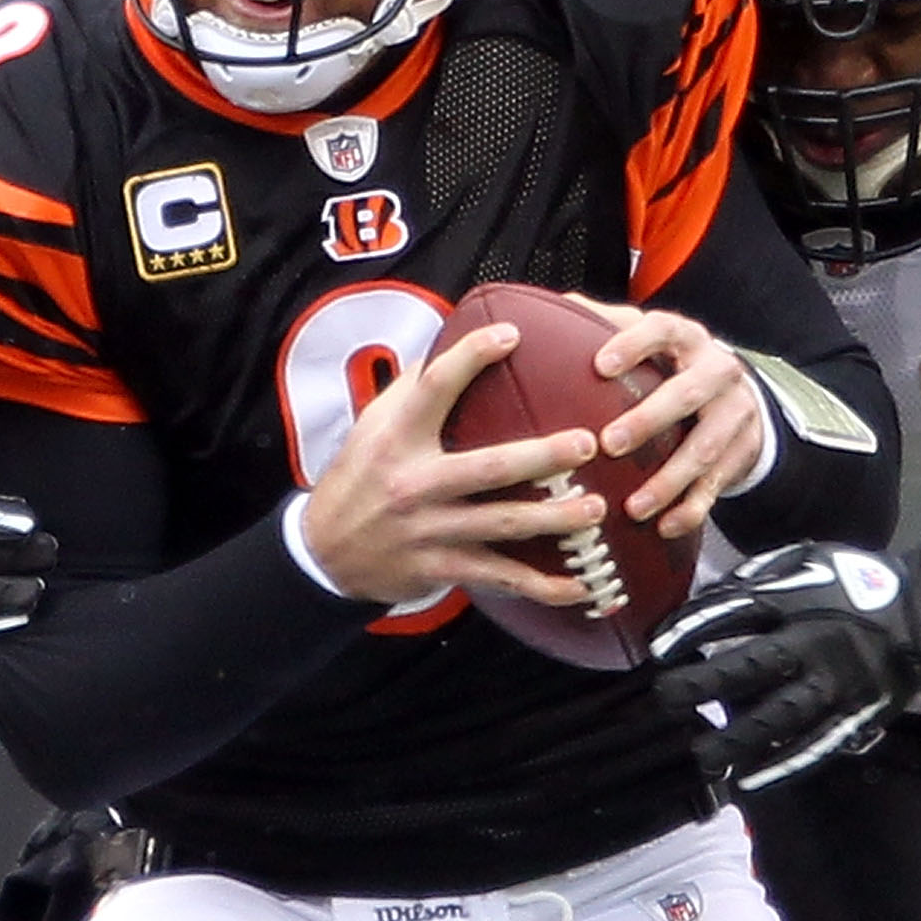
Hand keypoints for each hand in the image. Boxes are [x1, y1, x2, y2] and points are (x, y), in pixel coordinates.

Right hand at [299, 318, 608, 609]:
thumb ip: (412, 390)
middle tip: (586, 443)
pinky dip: (542, 586)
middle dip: (541, 457)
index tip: (511, 334)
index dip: (470, 357)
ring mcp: (429, 529)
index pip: (433, 388)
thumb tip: (451, 338)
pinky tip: (580, 586)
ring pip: (501, 524)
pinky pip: (499, 576)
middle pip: (488, 467)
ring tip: (596, 508)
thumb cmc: (361, 478)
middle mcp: (414, 483)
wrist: (324, 552)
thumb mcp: (372, 428)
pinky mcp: (441, 567)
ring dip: (553, 518)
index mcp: (397, 438)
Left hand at [582, 302, 765, 539]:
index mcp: (688, 338)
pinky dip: (691, 509)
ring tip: (634, 506)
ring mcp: (734, 414)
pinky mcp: (740, 453)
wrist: (740, 399)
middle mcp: (718, 371)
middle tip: (609, 443)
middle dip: (649, 419)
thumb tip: (557, 304)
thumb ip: (607, 324)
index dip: (634, 345)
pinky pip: (716, 485)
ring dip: (668, 480)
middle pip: (689, 393)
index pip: (663, 329)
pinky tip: (665, 526)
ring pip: (705, 448)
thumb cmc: (675, 368)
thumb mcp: (651, 341)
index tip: (600, 366)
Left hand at [650, 542, 920, 792]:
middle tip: (666, 700)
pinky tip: (748, 782)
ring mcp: (835, 683)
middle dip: (704, 685)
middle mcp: (813, 642)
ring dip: (737, 738)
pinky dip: (782, 766)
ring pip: (780, 716)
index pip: (736, 612)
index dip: (693, 629)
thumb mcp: (807, 561)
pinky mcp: (855, 714)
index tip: (658, 650)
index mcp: (798, 600)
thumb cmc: (853, 584)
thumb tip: (702, 603)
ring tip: (702, 757)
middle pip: (751, 666)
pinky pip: (816, 745)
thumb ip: (758, 579)